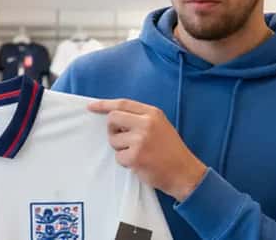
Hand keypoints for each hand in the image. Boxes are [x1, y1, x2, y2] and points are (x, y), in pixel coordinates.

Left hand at [87, 99, 206, 200]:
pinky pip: (118, 157)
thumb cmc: (171, 151)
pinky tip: (139, 163)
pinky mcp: (135, 156)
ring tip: (138, 153)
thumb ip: (141, 119)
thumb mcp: (161, 126)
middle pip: (113, 119)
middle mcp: (146, 123)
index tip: (91, 107)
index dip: (104, 105)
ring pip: (113, 140)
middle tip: (123, 139)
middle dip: (112, 130)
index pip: (123, 103)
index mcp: (153, 113)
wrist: (184, 172)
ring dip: (121, 149)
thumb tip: (115, 119)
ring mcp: (140, 140)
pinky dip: (125, 162)